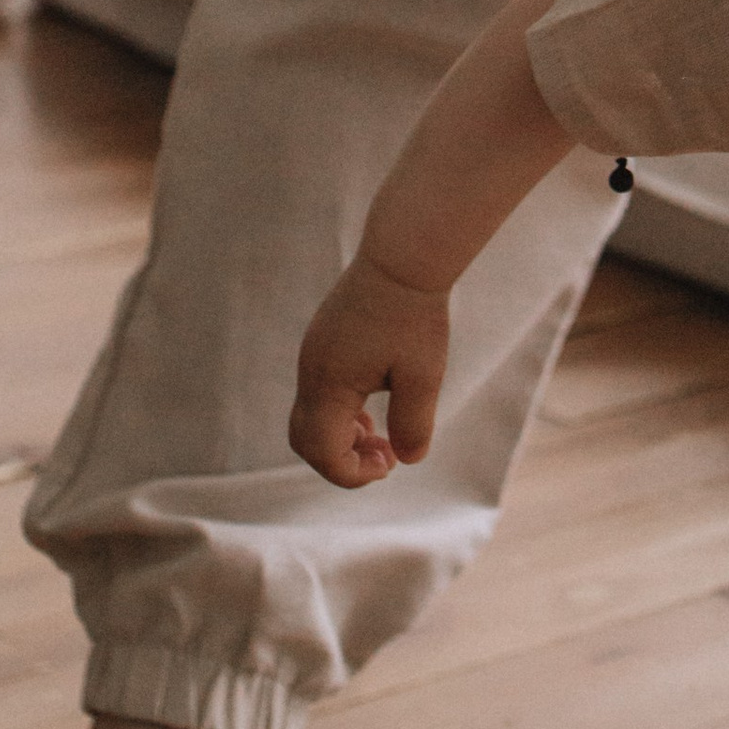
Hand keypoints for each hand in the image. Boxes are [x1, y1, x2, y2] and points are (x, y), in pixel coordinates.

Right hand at [289, 253, 452, 485]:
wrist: (403, 255)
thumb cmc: (415, 314)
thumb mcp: (423, 374)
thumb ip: (413, 423)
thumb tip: (408, 460)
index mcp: (328, 383)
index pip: (322, 451)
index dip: (352, 473)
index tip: (388, 467)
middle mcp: (311, 371)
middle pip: (306, 440)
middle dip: (341, 460)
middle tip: (384, 458)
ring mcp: (313, 354)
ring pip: (312, 416)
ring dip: (342, 436)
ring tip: (384, 438)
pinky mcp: (323, 342)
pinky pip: (319, 393)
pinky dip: (341, 413)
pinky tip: (374, 410)